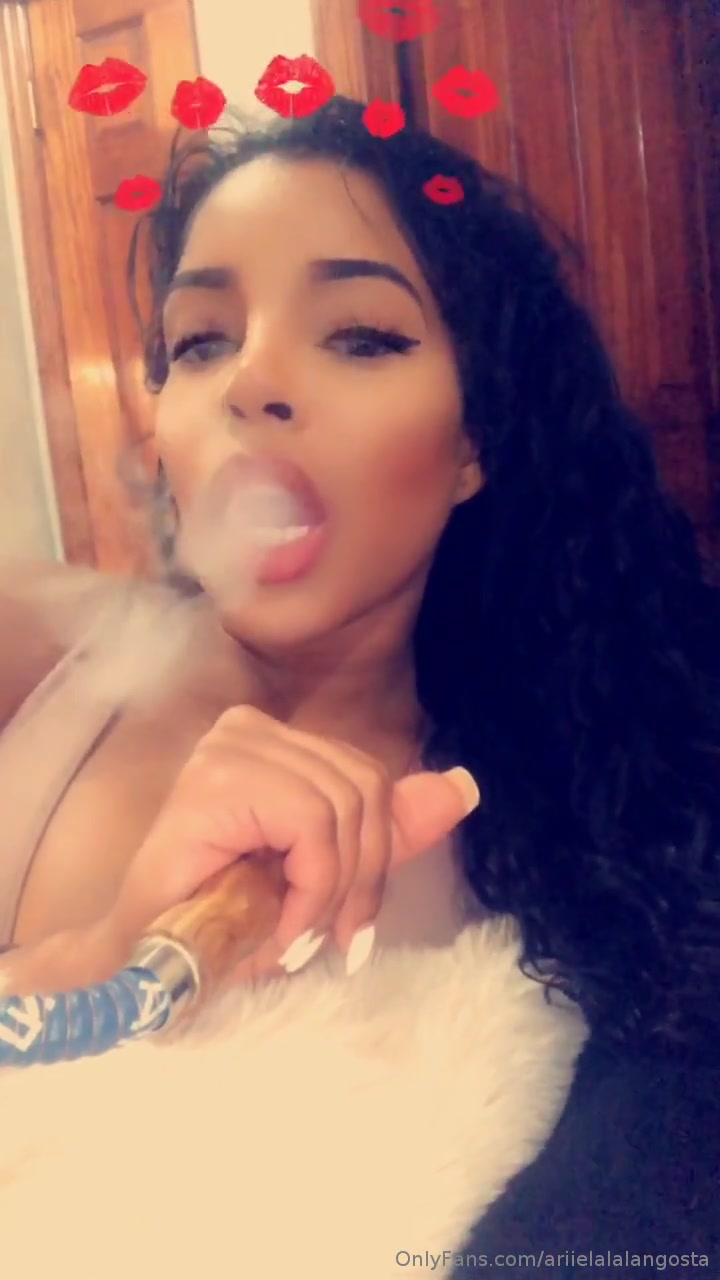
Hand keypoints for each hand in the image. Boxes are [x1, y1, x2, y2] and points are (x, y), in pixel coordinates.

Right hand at [108, 705, 480, 980]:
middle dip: (361, 878)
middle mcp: (251, 729)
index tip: (352, 927)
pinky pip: (311, 825)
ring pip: (344, 807)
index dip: (376, 856)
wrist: (144, 957)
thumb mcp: (326, 874)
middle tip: (330, 939)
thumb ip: (389, 831)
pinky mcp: (219, 778)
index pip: (370, 777)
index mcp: (277, 743)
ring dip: (329, 892)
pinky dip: (309, 888)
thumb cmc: (223, 919)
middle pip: (367, 787)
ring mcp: (231, 746)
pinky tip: (279, 923)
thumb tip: (465, 786)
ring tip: (295, 935)